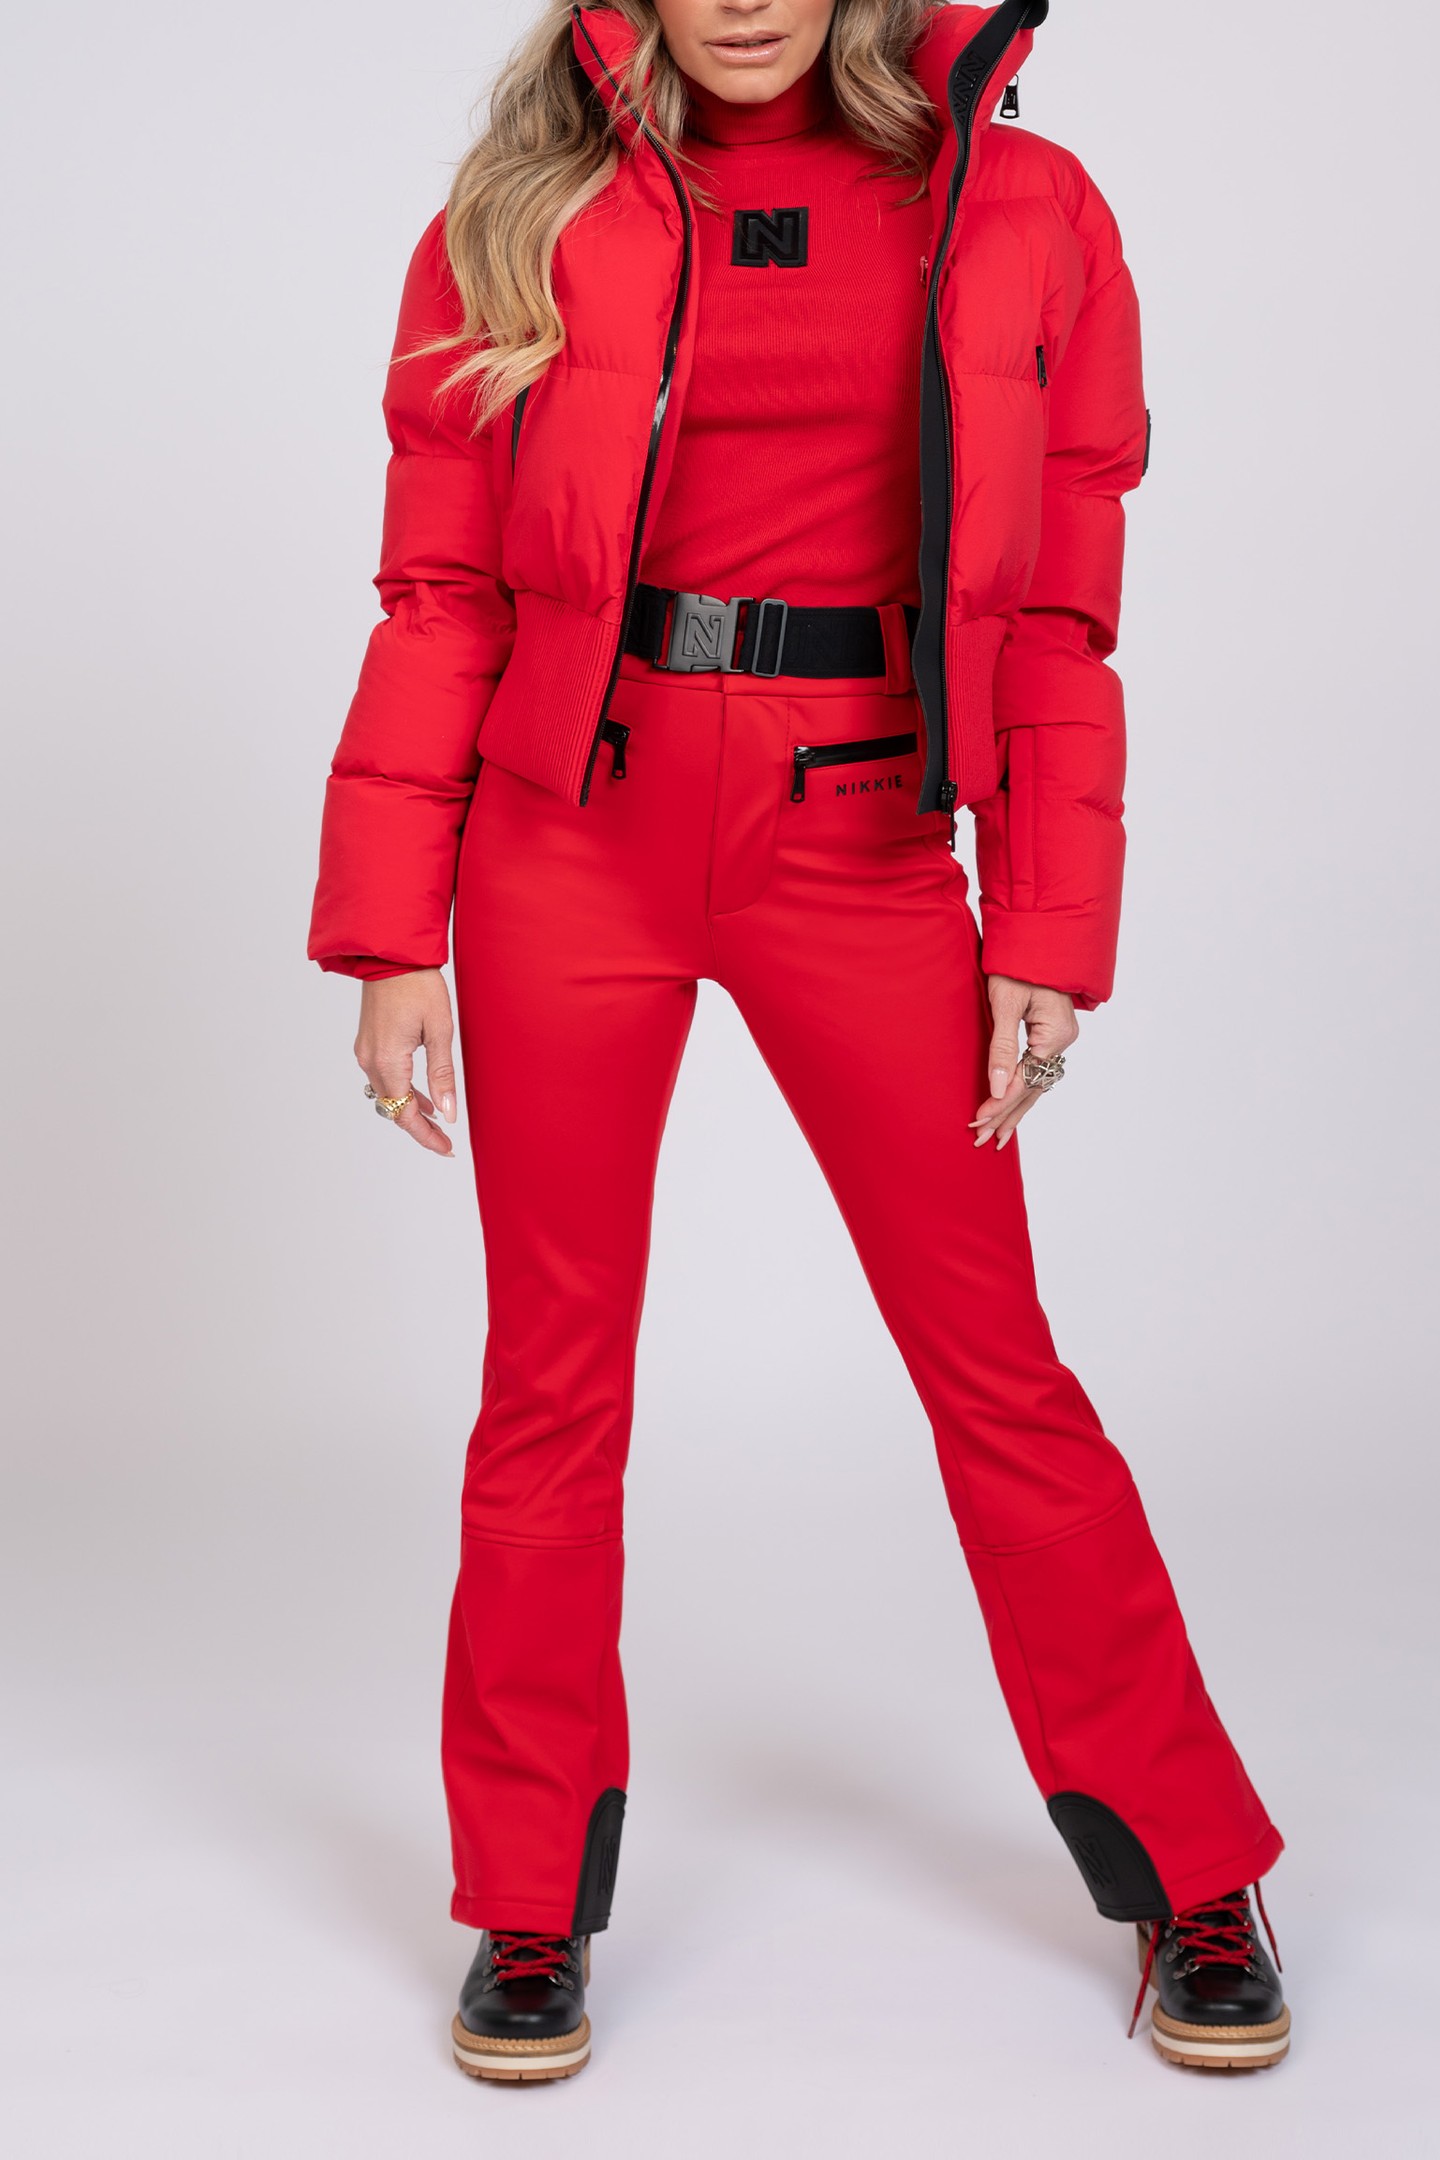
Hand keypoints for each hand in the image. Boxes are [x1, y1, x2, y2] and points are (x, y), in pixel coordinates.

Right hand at [354, 969, 458, 1156]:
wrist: (392, 954)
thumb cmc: (418, 986)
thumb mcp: (439, 1031)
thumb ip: (442, 1075)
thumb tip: (448, 1112)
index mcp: (388, 1061)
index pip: (405, 1114)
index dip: (426, 1136)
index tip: (447, 1149)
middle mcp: (370, 1060)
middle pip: (393, 1108)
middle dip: (419, 1127)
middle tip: (446, 1140)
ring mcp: (365, 1051)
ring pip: (388, 1093)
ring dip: (410, 1107)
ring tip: (438, 1118)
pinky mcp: (368, 1042)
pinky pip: (383, 1077)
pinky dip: (402, 1089)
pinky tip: (421, 1091)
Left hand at [970, 974, 1078, 1150]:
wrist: (1034, 937)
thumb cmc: (1017, 964)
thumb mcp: (1005, 1003)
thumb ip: (1002, 1047)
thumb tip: (997, 1088)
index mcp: (1055, 1034)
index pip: (1024, 1079)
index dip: (1001, 1102)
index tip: (979, 1120)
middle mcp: (1062, 1040)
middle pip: (1032, 1087)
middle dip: (1007, 1115)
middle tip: (982, 1140)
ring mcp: (1058, 1039)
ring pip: (1035, 1083)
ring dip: (1014, 1109)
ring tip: (996, 1138)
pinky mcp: (1050, 1035)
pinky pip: (1035, 1070)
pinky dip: (1021, 1091)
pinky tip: (1011, 1110)